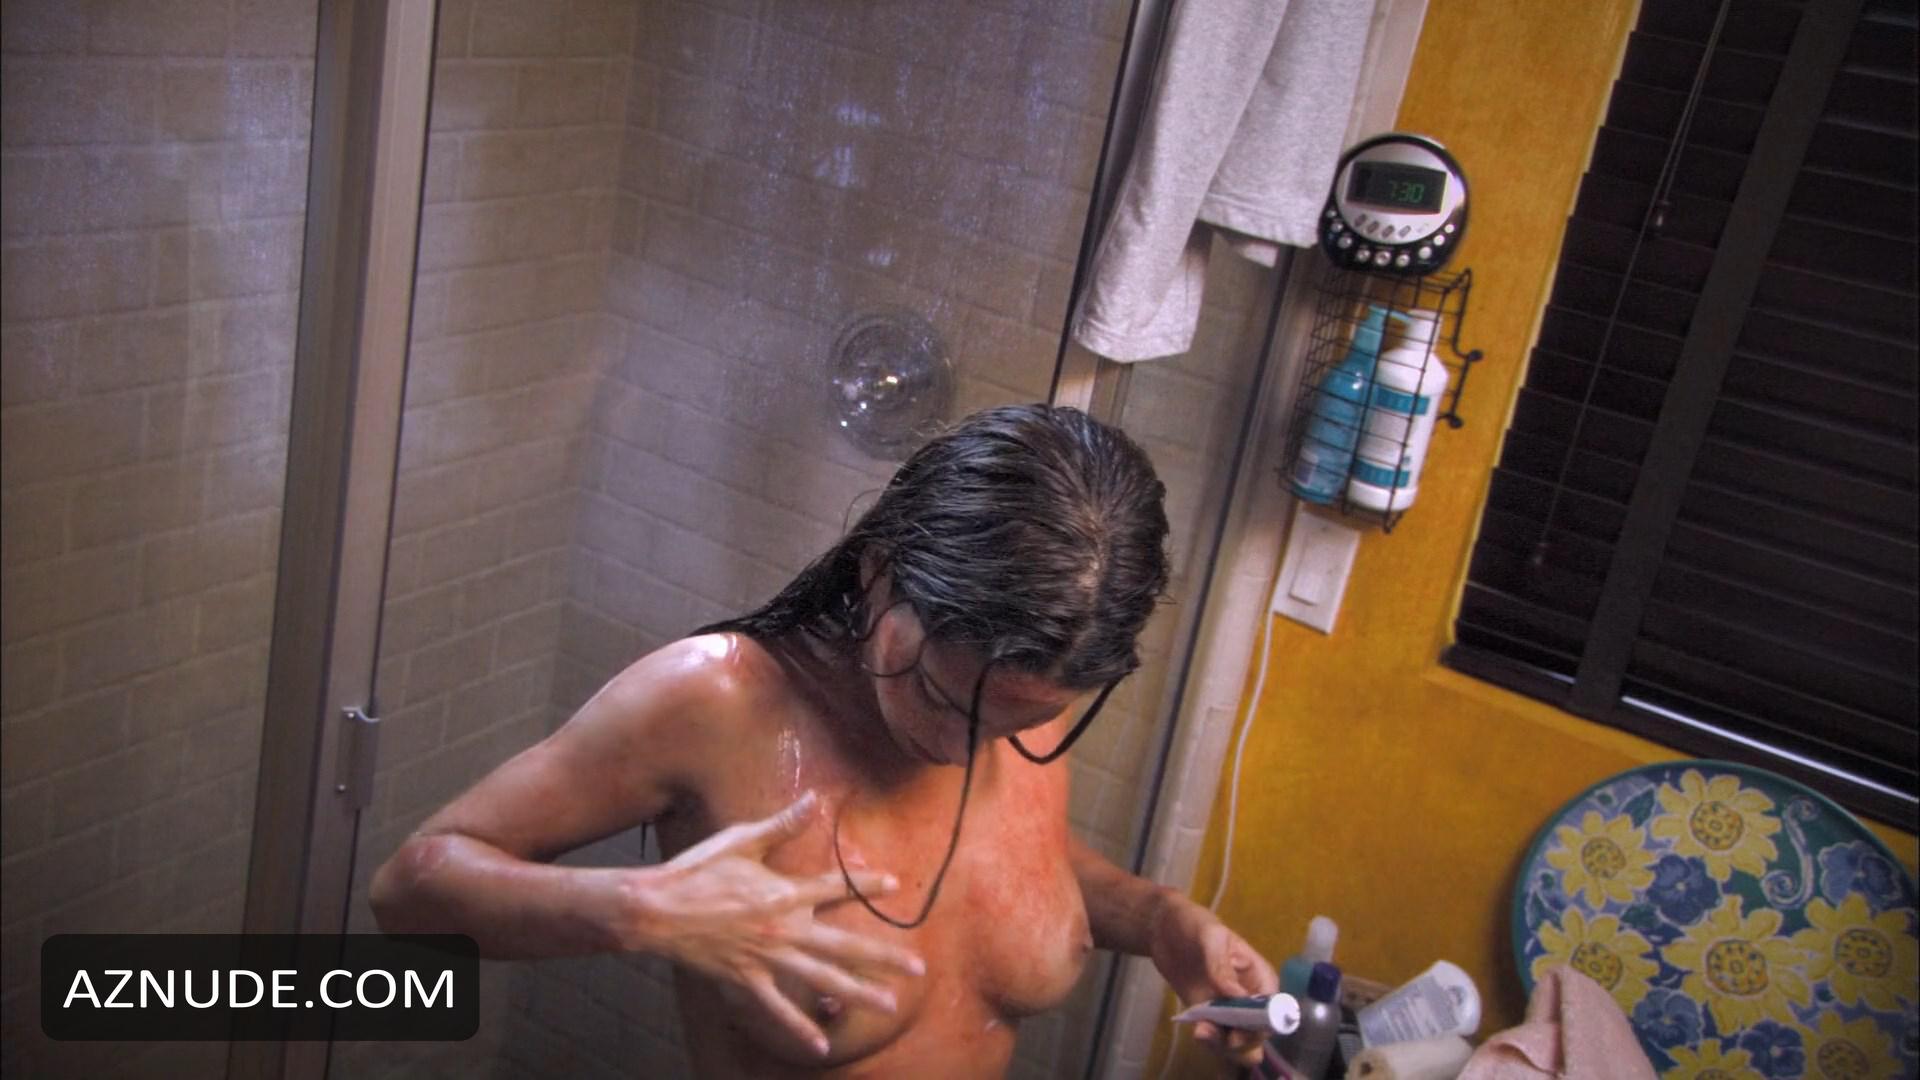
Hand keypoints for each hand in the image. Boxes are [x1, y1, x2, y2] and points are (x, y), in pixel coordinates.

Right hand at [618, 792, 924, 1056]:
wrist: (657, 909)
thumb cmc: (697, 870)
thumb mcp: (742, 841)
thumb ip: (782, 825)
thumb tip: (814, 798)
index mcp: (784, 892)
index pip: (835, 888)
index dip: (867, 886)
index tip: (896, 886)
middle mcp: (783, 928)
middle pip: (844, 945)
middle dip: (884, 958)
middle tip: (917, 968)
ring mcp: (767, 957)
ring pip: (822, 978)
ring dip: (859, 993)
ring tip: (889, 1005)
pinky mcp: (746, 979)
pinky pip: (778, 1008)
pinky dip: (798, 1027)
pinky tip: (819, 1045)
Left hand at [1148, 893, 1279, 1072]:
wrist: (1164, 929)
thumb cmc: (1194, 924)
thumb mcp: (1210, 936)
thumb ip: (1221, 965)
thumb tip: (1236, 996)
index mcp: (1260, 976)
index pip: (1273, 1009)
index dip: (1261, 1025)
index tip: (1241, 1030)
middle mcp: (1249, 997)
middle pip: (1257, 1032)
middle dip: (1241, 1041)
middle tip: (1215, 1033)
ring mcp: (1229, 1009)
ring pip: (1239, 1041)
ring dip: (1224, 1045)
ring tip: (1202, 1033)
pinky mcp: (1208, 1015)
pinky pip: (1217, 1037)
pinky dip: (1210, 1042)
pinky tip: (1197, 1032)